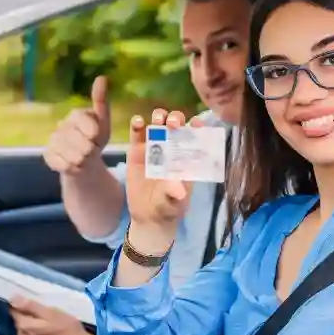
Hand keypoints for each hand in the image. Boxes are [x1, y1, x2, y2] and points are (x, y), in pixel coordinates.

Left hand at [9, 296, 101, 334]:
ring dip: (34, 323)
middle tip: (45, 308)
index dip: (21, 302)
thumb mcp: (52, 313)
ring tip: (49, 318)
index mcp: (23, 327)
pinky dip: (39, 332)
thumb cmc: (67, 331)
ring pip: (27, 329)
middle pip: (20, 320)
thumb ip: (31, 306)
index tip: (33, 298)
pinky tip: (50, 331)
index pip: (14, 310)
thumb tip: (12, 298)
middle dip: (28, 313)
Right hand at [44, 76, 110, 174]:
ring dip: (82, 159)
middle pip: (75, 138)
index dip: (91, 129)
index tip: (97, 136)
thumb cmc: (96, 139)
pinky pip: (60, 163)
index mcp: (76, 114)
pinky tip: (76, 166)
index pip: (80, 118)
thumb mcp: (103, 122)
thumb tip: (102, 77)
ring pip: (69, 153)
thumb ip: (101, 101)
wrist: (86, 161)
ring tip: (86, 159)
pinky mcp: (48, 155)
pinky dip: (72, 167)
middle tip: (92, 150)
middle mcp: (61, 125)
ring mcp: (53, 140)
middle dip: (88, 148)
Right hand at [124, 109, 200, 244]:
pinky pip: (136, 135)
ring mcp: (153, 148)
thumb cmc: (168, 208)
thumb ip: (175, 194)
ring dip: (159, 117)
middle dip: (176, 119)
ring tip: (158, 120)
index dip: (197, 128)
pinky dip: (137, 125)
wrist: (148, 217)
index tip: (196, 123)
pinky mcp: (136, 152)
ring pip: (157, 125)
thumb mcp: (174, 203)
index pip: (195, 137)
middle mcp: (172, 149)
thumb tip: (179, 190)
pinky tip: (137, 121)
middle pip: (176, 126)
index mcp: (187, 158)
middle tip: (173, 122)